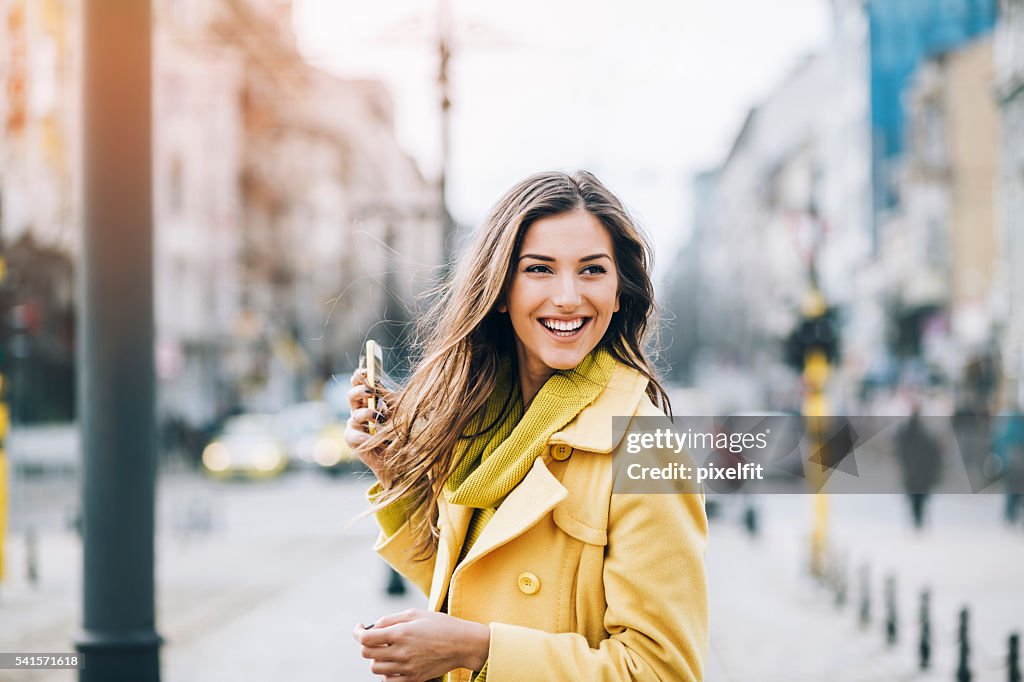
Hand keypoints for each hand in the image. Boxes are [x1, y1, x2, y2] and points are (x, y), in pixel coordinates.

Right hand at [344, 367, 392, 482]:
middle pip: (352, 395)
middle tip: (371, 391)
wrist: (403, 460)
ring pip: (355, 414)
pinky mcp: (353, 441)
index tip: (365, 371)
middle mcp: (360, 412)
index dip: (359, 377)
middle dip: (360, 390)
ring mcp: (355, 426)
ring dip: (369, 415)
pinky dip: (368, 436)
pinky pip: (355, 434)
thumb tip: (376, 382)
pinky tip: (378, 438)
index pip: (360, 385)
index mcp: (370, 402)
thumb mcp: (398, 412)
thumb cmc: (402, 434)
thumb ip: (386, 398)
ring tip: (381, 419)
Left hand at [353, 608, 489, 681]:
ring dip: (376, 658)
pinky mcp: (413, 679)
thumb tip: (373, 626)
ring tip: (388, 649)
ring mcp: (406, 669)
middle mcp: (401, 653)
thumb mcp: (415, 613)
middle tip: (376, 638)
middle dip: (367, 644)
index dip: (357, 632)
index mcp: (400, 633)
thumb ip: (390, 619)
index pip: (365, 639)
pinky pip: (388, 681)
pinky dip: (386, 672)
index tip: (359, 628)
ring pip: (375, 669)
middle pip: (367, 654)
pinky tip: (395, 662)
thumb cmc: (440, 625)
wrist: (463, 644)